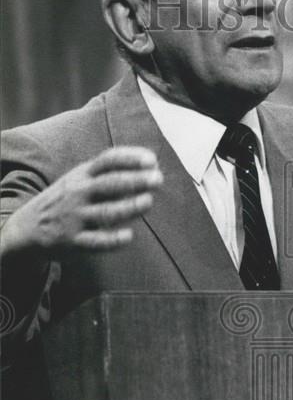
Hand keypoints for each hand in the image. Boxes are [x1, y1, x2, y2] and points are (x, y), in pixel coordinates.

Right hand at [1, 147, 161, 256]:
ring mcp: (76, 217)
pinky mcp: (74, 241)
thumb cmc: (65, 201)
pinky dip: (112, 240)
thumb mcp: (79, 181)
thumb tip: (150, 170)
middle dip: (134, 180)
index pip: (107, 161)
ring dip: (128, 206)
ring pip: (106, 212)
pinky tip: (129, 236)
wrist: (26, 228)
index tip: (152, 159)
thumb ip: (109, 176)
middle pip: (109, 184)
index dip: (130, 158)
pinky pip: (96, 242)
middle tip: (158, 178)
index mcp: (82, 175)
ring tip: (148, 201)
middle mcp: (79, 193)